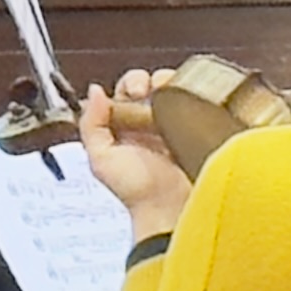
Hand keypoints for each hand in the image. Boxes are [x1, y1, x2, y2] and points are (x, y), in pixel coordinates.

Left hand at [77, 76, 193, 242]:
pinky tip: (190, 101)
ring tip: (171, 94)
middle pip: (152, 84)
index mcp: (126, 127)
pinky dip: (196, 96)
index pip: (126, 90)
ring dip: (173, 84)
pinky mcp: (199, 131)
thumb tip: (94, 91)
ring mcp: (177, 126)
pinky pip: (199, 105)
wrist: (170, 210)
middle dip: (149, 80)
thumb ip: (91, 125)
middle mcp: (151, 124)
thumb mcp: (101, 159)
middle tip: (148, 92)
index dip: (130, 83)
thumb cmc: (136, 192)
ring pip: (176, 90)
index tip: (134, 91)